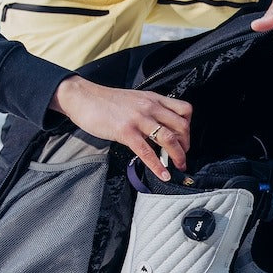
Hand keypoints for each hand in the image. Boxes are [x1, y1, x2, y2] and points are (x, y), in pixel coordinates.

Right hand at [49, 76, 191, 181]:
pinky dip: (157, 166)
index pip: (184, 110)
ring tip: (178, 167)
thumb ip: (149, 111)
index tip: (185, 140)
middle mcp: (150, 106)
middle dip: (186, 145)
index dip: (189, 127)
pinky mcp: (126, 131)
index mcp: (153, 98)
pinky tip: (162, 175)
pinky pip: (147, 151)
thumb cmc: (106, 101)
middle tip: (182, 156)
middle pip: (182, 126)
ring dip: (178, 156)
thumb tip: (159, 129)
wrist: (83, 97)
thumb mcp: (135, 99)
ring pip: (169, 138)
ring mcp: (138, 119)